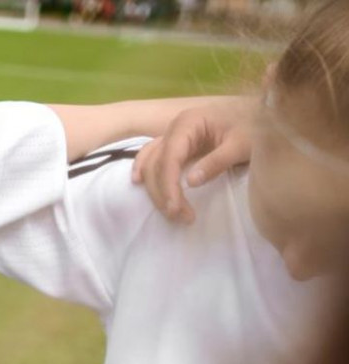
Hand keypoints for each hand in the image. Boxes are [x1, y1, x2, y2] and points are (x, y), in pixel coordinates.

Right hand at [132, 95, 255, 224]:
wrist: (257, 115)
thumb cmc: (252, 126)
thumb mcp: (241, 144)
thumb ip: (217, 162)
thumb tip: (190, 182)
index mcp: (189, 122)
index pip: (169, 158)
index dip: (169, 186)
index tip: (175, 209)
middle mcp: (174, 127)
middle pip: (155, 165)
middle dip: (163, 193)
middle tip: (180, 216)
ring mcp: (171, 134)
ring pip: (150, 164)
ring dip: (155, 189)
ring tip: (170, 210)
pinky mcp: (173, 143)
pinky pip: (151, 156)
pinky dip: (143, 170)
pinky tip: (137, 183)